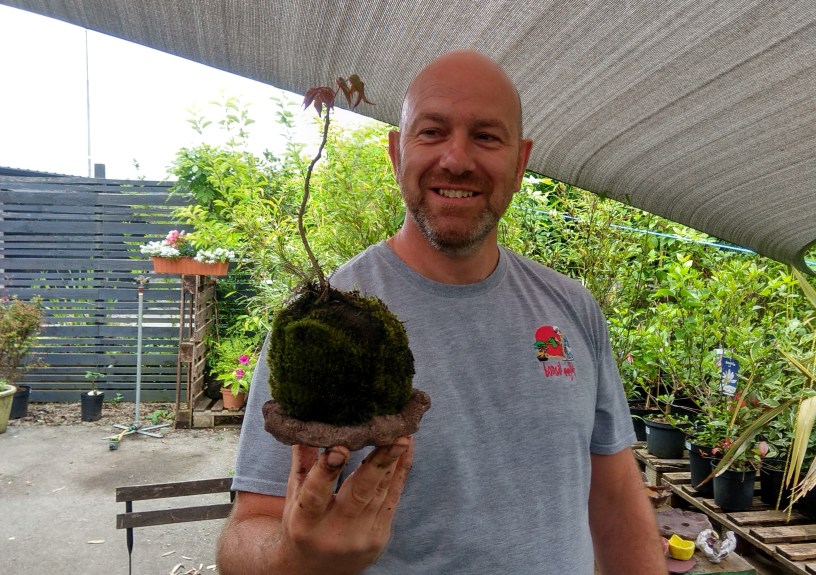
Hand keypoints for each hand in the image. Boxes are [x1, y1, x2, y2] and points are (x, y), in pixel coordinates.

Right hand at [279, 436, 413, 573]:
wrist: (319, 571)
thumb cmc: (303, 525)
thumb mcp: (293, 497)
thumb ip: (301, 462)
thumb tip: (302, 425)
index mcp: (304, 523)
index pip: (315, 495)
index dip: (327, 471)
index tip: (340, 447)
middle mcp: (334, 533)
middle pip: (358, 494)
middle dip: (378, 464)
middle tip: (394, 437)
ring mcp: (360, 537)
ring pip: (380, 493)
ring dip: (394, 463)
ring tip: (404, 435)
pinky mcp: (379, 537)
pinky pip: (393, 499)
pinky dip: (401, 472)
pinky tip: (407, 449)